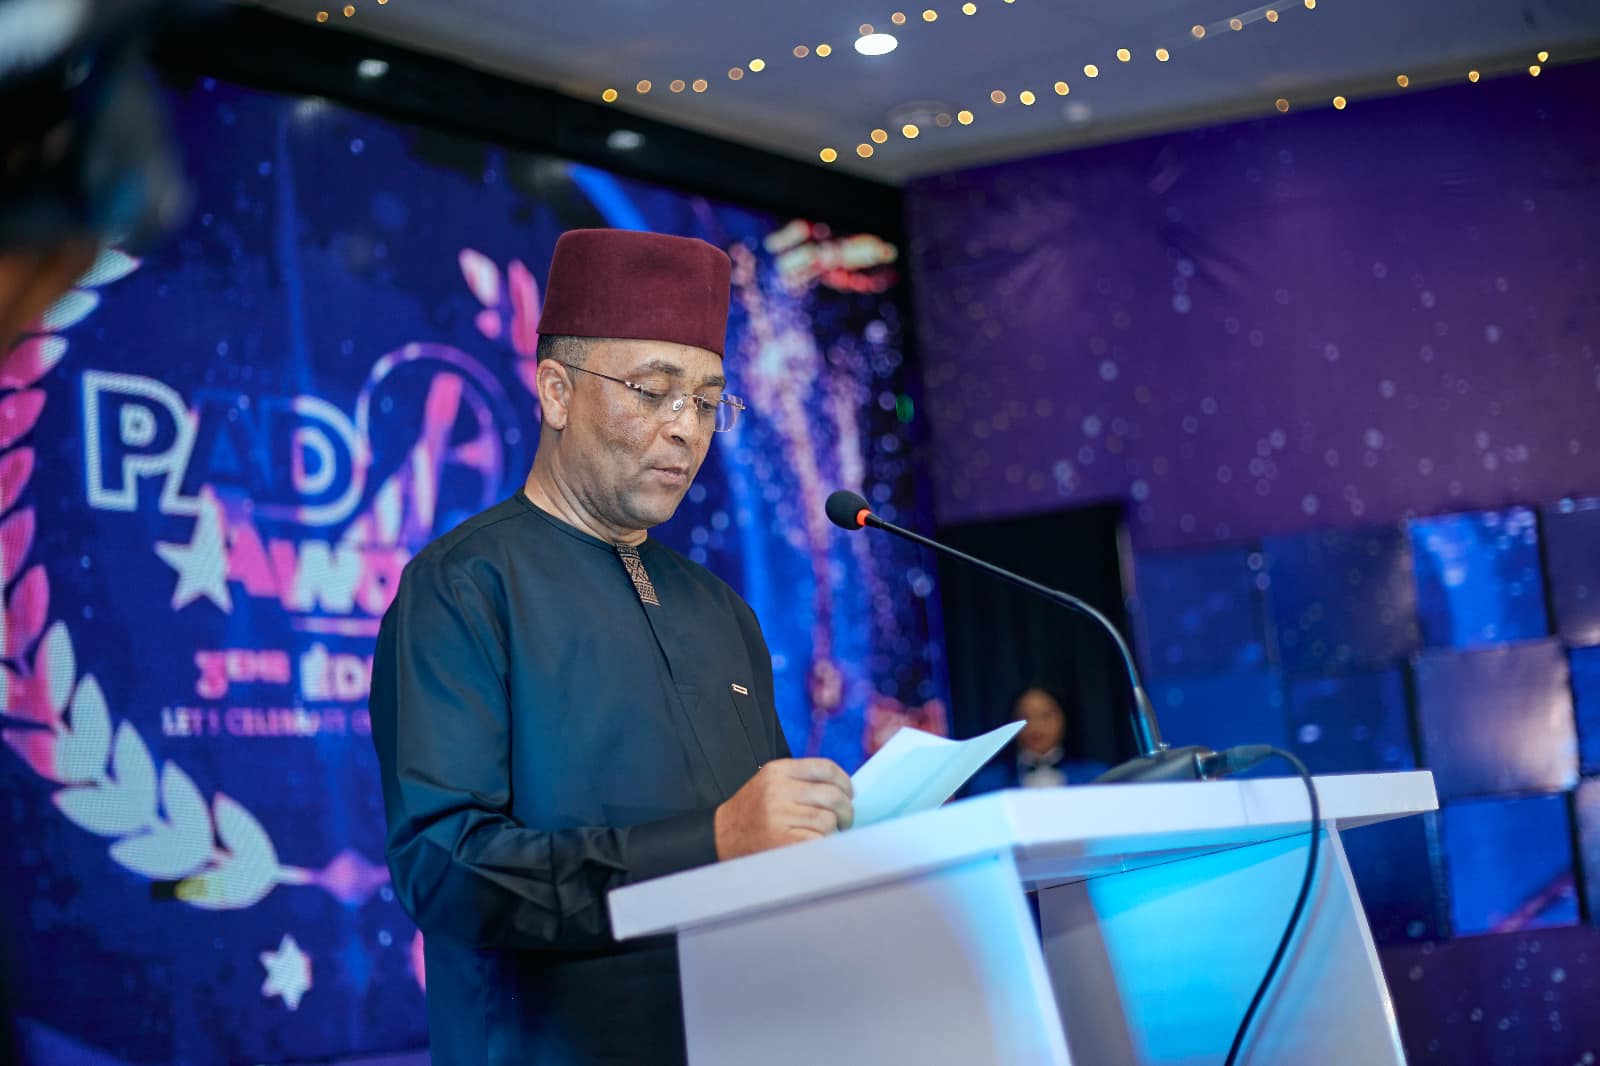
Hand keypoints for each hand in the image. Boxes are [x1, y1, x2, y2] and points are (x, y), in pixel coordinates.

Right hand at [713, 758, 853, 859]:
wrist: (720, 837)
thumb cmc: (753, 813)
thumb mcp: (770, 784)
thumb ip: (801, 781)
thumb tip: (845, 790)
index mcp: (777, 771)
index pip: (825, 768)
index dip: (844, 781)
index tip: (849, 793)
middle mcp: (777, 790)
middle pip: (832, 795)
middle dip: (846, 810)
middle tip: (845, 820)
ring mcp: (778, 816)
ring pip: (828, 820)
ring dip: (833, 830)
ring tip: (826, 834)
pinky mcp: (782, 841)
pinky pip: (819, 840)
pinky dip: (823, 844)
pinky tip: (815, 845)